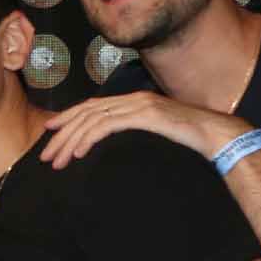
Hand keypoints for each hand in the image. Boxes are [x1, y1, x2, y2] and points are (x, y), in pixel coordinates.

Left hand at [41, 93, 250, 171]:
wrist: (215, 134)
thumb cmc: (186, 138)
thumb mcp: (153, 134)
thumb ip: (132, 132)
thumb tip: (112, 145)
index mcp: (132, 101)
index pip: (92, 106)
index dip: (68, 117)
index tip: (49, 131)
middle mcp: (132, 99)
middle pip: (86, 112)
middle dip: (62, 133)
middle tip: (45, 154)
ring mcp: (139, 105)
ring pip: (92, 120)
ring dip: (71, 141)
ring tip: (58, 161)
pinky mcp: (145, 115)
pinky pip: (108, 125)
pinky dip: (88, 139)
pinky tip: (78, 154)